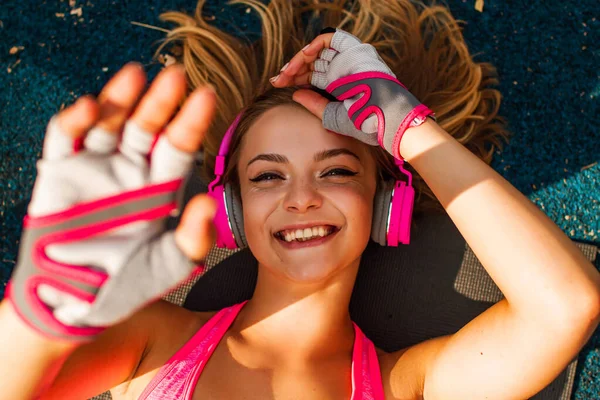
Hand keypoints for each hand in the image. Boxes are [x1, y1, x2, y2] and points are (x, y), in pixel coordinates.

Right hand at [6, 63, 216, 341]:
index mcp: (159, 186)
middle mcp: (130, 170)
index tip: (207, 96)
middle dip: (160, 102)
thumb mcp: (171, 265)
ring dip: (120, 98)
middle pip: (146, 127)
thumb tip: (208, 203)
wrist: (78, 301)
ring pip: (108, 123)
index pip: (178, 146)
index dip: (191, 121)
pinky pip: (65, 139)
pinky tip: (89, 107)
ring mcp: (95, 168)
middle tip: (176, 75)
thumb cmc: (129, 283)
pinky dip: (74, 121)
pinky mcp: (59, 172)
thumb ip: (194, 237)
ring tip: (135, 74)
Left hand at [271, 28, 434, 159]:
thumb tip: (294, 93)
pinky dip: (314, 44)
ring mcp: (348, 60)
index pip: (311, 75)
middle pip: (312, 62)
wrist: (384, 119)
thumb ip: (314, 104)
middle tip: (279, 78)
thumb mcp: (331, 116)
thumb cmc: (364, 123)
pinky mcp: (354, 50)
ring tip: (289, 70)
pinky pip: (330, 39)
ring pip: (318, 50)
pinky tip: (304, 57)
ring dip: (300, 57)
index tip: (277, 84)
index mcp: (338, 86)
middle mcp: (342, 71)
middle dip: (293, 68)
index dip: (293, 77)